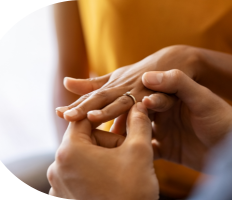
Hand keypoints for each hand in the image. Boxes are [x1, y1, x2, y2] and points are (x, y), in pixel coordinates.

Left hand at [48, 103, 158, 199]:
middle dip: (107, 142)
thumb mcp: (140, 152)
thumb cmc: (132, 192)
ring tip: (121, 170)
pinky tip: (111, 184)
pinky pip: (78, 175)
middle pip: (84, 140)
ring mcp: (58, 185)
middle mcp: (56, 167)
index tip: (119, 119)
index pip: (84, 119)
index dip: (104, 116)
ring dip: (102, 158)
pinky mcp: (63, 198)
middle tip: (127, 153)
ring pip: (83, 158)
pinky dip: (94, 173)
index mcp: (70, 151)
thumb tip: (139, 105)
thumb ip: (139, 123)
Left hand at [55, 45, 199, 122]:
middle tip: (67, 116)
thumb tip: (66, 84)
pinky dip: (150, 104)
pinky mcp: (160, 95)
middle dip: (83, 108)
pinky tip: (144, 109)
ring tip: (92, 117)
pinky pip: (155, 101)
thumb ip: (93, 86)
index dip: (76, 105)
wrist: (172, 60)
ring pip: (124, 102)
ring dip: (108, 110)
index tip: (59, 113)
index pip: (92, 98)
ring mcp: (141, 91)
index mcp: (113, 87)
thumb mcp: (116, 79)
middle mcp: (124, 88)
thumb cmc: (140, 73)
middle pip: (102, 99)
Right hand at [112, 70, 231, 170]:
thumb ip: (178, 83)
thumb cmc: (222, 118)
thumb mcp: (202, 98)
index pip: (144, 96)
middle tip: (100, 120)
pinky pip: (146, 150)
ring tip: (105, 138)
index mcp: (170, 98)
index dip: (129, 101)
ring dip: (122, 135)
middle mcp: (163, 113)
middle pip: (135, 114)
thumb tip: (147, 76)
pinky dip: (135, 152)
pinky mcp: (166, 149)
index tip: (116, 106)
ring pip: (136, 132)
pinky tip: (122, 154)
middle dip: (119, 117)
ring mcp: (164, 132)